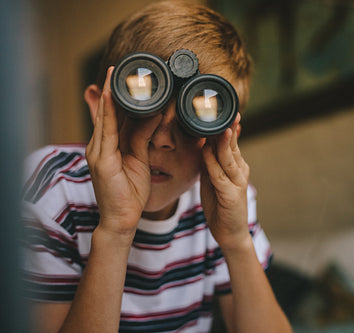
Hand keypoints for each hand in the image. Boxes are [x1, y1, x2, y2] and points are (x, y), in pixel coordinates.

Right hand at [85, 67, 161, 236]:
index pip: (113, 116)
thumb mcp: (140, 159)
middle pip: (106, 113)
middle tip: (118, 67)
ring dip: (108, 95)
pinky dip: (108, 113)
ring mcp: (98, 153)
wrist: (122, 219)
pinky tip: (110, 97)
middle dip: (111, 89)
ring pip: (104, 118)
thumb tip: (155, 114)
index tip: (123, 77)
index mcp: (109, 146)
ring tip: (114, 74)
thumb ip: (143, 136)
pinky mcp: (101, 161)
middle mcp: (100, 146)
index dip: (116, 96)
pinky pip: (106, 132)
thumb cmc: (130, 192)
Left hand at [200, 113, 250, 250]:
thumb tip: (205, 142)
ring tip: (222, 127)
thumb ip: (211, 162)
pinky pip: (219, 176)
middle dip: (229, 127)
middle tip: (224, 109)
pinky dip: (213, 163)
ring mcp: (237, 183)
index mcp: (236, 166)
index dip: (227, 125)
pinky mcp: (231, 196)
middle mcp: (240, 171)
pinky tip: (208, 152)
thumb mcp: (214, 179)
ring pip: (229, 158)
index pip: (232, 142)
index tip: (221, 108)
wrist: (231, 233)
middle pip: (233, 146)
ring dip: (225, 142)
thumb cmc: (221, 206)